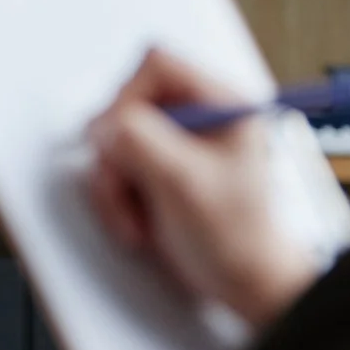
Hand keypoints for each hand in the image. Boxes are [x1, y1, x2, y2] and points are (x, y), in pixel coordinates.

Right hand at [86, 49, 316, 329]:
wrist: (246, 284)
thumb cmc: (239, 238)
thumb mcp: (186, 182)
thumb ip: (141, 141)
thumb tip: (103, 123)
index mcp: (221, 103)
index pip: (157, 65)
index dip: (128, 96)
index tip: (119, 136)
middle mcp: (197, 117)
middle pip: (126, 105)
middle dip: (118, 155)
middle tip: (130, 188)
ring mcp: (176, 145)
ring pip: (114, 141)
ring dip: (116, 185)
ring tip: (139, 218)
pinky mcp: (159, 170)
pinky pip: (116, 169)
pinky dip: (117, 198)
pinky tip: (141, 223)